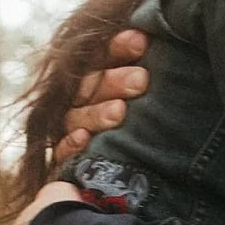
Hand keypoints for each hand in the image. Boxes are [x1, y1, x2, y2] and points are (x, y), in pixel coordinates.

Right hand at [52, 28, 150, 165]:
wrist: (131, 183)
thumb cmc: (150, 125)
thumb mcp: (150, 93)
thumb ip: (150, 71)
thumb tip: (161, 42)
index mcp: (100, 78)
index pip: (103, 57)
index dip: (118, 48)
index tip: (140, 41)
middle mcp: (82, 101)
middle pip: (90, 86)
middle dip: (115, 81)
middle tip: (141, 80)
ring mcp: (72, 130)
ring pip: (77, 117)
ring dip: (97, 113)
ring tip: (120, 112)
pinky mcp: (65, 159)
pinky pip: (62, 151)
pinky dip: (72, 144)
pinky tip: (84, 138)